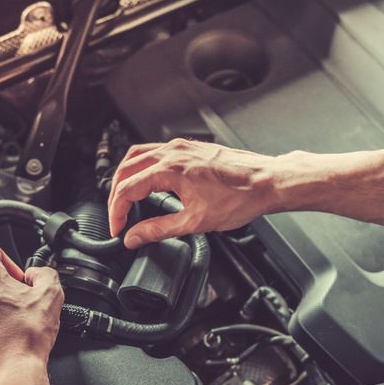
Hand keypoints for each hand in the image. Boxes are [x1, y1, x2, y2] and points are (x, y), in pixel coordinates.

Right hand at [108, 139, 279, 248]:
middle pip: (127, 168)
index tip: (118, 228)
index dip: (117, 211)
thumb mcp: (195, 222)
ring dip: (127, 176)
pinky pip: (156, 152)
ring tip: (125, 198)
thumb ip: (159, 229)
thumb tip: (135, 237)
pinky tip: (150, 181)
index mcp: (170, 169)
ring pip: (139, 155)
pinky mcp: (191, 148)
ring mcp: (182, 147)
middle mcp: (173, 152)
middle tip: (117, 216)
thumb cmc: (241, 198)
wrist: (267, 182)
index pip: (128, 189)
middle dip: (116, 193)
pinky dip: (144, 166)